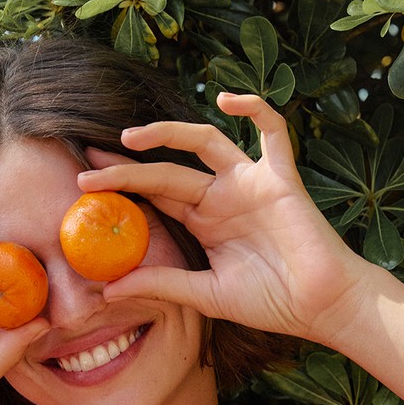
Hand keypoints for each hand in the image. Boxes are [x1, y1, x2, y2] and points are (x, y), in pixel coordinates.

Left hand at [77, 94, 372, 344]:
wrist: (321, 306)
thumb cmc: (272, 302)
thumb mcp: (205, 295)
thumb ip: (163, 285)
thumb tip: (109, 290)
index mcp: (206, 222)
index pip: (156, 196)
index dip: (122, 187)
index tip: (82, 185)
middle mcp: (223, 196)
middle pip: (167, 169)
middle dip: (128, 165)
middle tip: (88, 164)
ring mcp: (250, 183)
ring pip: (204, 142)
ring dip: (167, 133)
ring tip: (130, 136)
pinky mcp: (280, 178)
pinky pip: (272, 132)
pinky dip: (255, 108)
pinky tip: (229, 98)